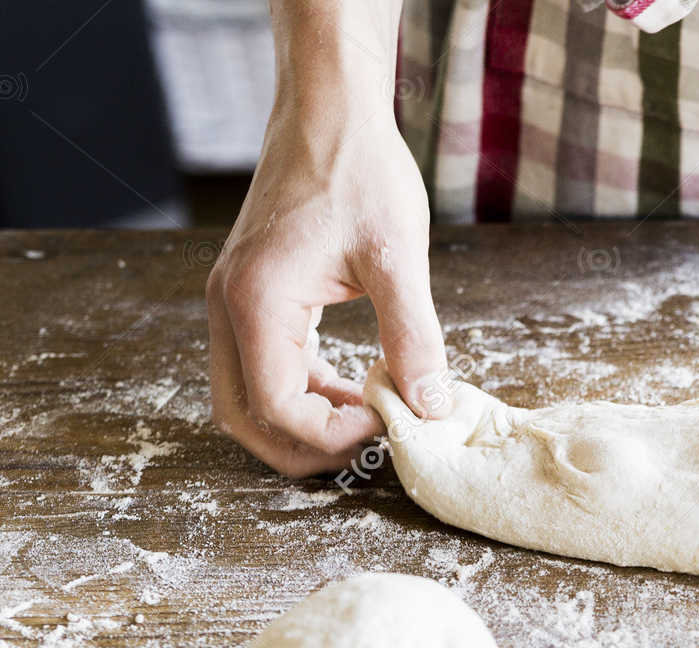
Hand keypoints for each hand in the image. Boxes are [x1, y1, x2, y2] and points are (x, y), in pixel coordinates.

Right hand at [207, 2, 442, 475]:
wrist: (329, 113)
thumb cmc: (360, 171)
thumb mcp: (397, 259)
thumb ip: (414, 338)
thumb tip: (431, 407)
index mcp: (257, 302)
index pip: (277, 409)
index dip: (332, 436)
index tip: (389, 425)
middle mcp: (230, 307)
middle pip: (247, 419)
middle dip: (308, 446)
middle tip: (375, 443)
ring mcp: (234, 302)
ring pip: (250, 399)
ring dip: (306, 422)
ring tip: (372, 416)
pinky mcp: (251, 296)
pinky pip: (264, 368)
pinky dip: (306, 391)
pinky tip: (357, 386)